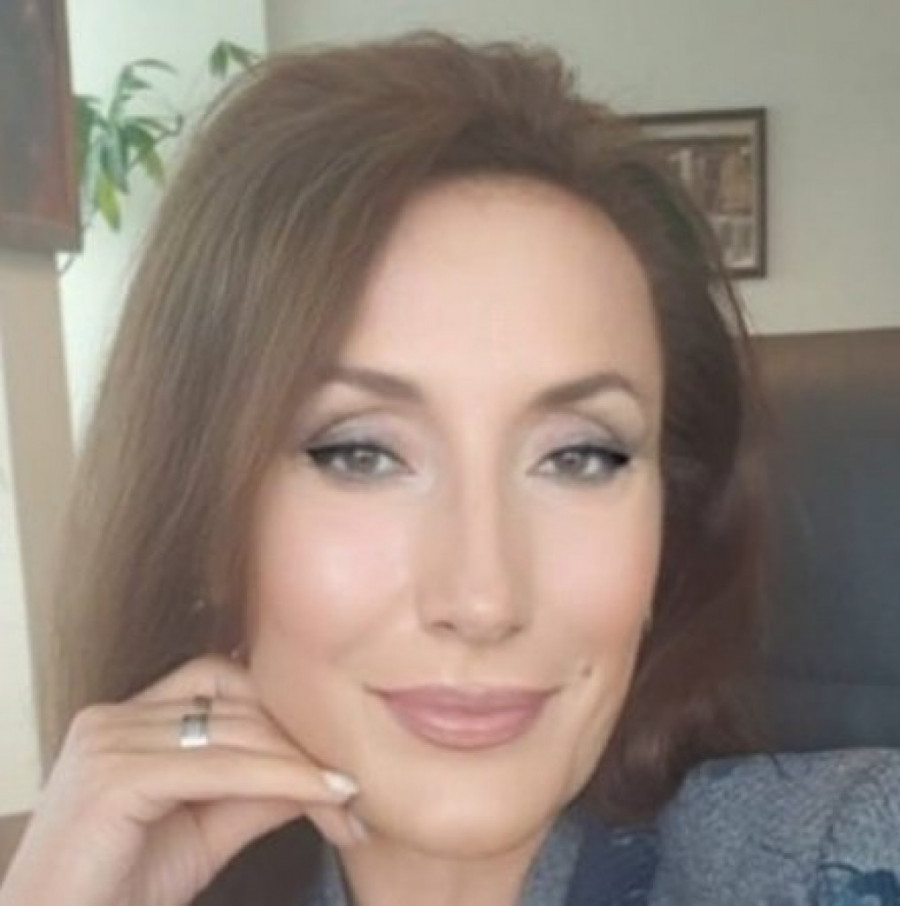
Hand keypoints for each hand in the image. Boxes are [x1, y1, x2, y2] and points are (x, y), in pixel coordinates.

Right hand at [0, 654, 362, 905]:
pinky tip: (320, 795)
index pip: (226, 685)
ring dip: (300, 761)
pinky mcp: (114, 776)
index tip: (337, 756)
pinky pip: (219, 767)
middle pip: (237, 703)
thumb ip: (258, 790)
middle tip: (353, 786)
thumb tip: (326, 768)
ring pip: (235, 731)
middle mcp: (115, 716)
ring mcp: (109, 740)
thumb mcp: (206, 829)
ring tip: (346, 797)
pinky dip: (279, 778)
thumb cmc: (121, 890)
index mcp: (130, 718)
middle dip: (301, 742)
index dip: (284, 713)